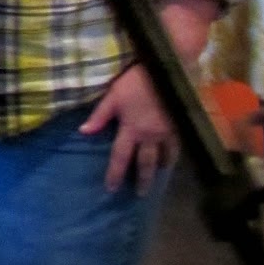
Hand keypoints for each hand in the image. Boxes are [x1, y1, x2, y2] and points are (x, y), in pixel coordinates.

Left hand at [79, 66, 178, 192]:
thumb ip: (100, 115)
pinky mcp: (180, 125)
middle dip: (143, 180)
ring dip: (161, 168)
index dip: (115, 174)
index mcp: (131, 129)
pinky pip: (178, 146)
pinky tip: (173, 157)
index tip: (111, 189)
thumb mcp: (113, 95)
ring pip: (165, 157)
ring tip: (159, 176)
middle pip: (146, 163)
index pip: (120, 157)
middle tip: (141, 194)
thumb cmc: (136, 81)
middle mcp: (150, 136)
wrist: (166, 70)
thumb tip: (83, 132)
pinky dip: (174, 154)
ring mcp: (167, 132)